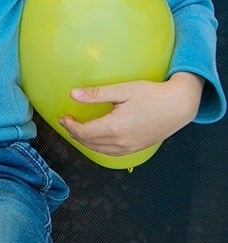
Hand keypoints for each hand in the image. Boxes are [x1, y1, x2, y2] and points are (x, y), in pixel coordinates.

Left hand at [60, 72, 203, 154]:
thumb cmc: (152, 95)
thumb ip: (96, 94)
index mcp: (115, 127)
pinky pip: (112, 153)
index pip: (84, 132)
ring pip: (99, 150)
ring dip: (85, 141)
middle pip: (89, 143)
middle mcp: (121, 142)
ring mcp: (130, 148)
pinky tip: (96, 138)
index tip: (64, 116)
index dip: (70, 126)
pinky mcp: (137, 149)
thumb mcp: (122, 90)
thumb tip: (72, 94)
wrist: (179, 106)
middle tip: (67, 121)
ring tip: (77, 129)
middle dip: (74, 133)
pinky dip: (99, 147)